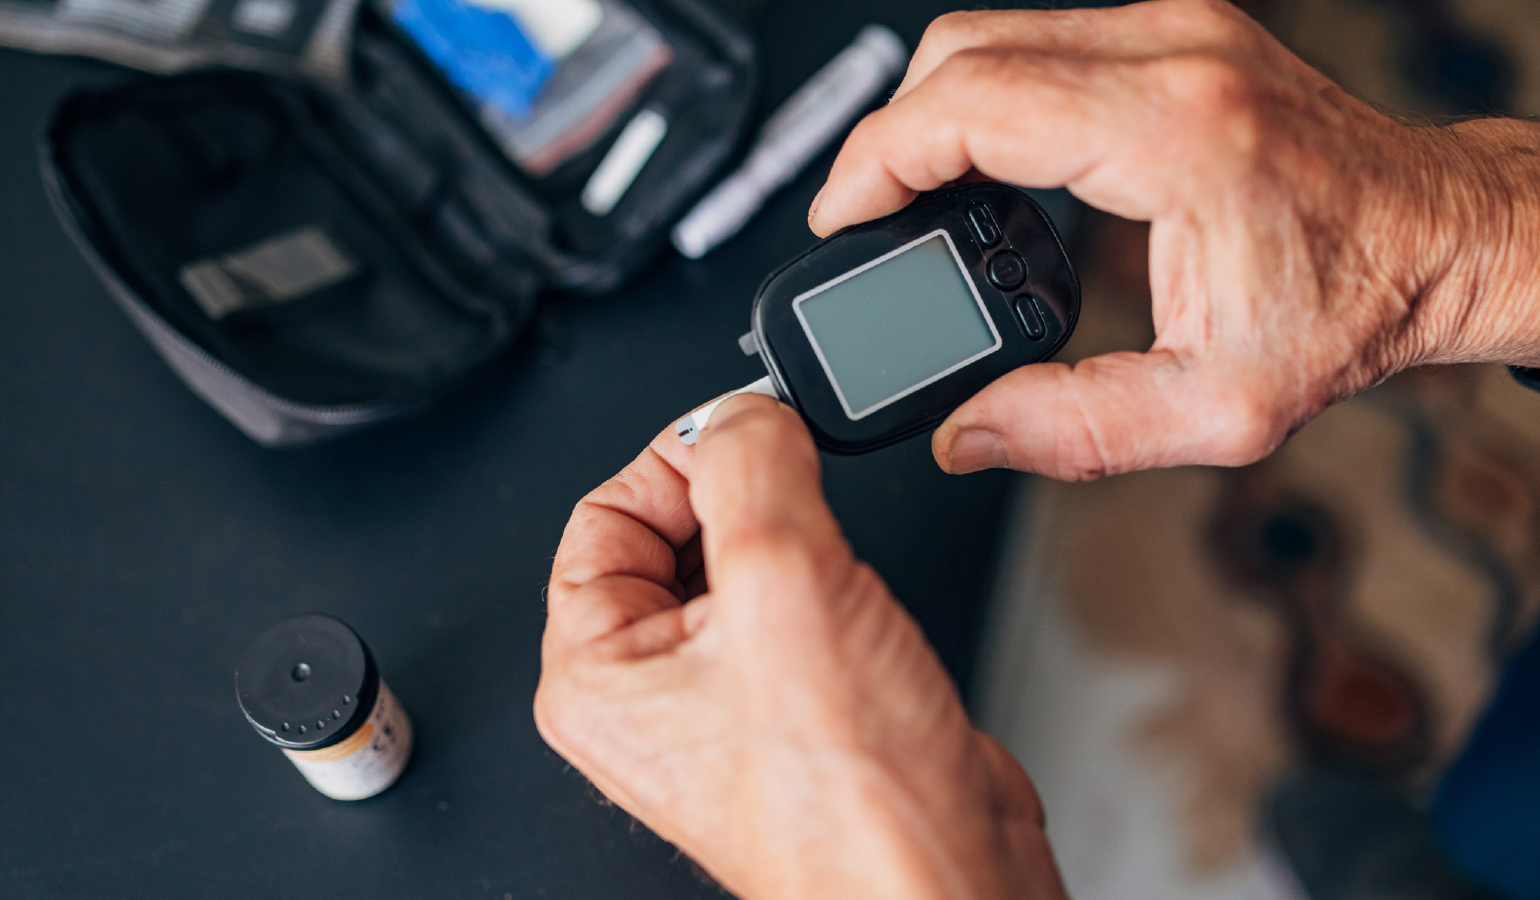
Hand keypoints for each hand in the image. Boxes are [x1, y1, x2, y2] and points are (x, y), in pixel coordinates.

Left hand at [535, 395, 1064, 899]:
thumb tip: (744, 414)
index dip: (672, 459)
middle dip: (739, 498)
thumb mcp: (786, 585)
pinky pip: (789, 604)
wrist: (944, 886)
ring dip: (790, 538)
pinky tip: (858, 603)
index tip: (741, 435)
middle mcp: (648, 692)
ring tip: (831, 565)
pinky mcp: (790, 704)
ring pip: (738, 566)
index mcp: (596, 674)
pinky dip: (828, 579)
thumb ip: (752, 470)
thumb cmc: (852, 807)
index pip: (603, 513)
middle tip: (794, 490)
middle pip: (671, 532)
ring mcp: (720, 701)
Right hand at [810, 0, 1539, 480]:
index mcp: (1173, 133)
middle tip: (870, 216)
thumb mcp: (1219, 409)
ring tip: (914, 194)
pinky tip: (982, 158)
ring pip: (992, 30)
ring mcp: (1176, 30)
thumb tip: (968, 434)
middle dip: (888, 134)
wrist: (1439, 241)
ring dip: (933, 109)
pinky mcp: (1177, 34)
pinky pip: (1038, 38)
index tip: (846, 219)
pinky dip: (985, 94)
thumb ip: (1076, 430)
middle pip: (961, 49)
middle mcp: (1172, 56)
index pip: (969, 104)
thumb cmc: (1355, 304)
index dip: (877, 161)